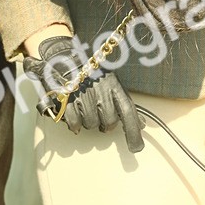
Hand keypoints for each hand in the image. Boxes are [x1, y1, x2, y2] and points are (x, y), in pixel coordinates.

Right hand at [23, 36, 144, 153]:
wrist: (63, 57)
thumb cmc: (89, 71)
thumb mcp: (111, 83)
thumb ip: (124, 104)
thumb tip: (141, 124)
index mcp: (113, 85)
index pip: (128, 111)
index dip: (133, 132)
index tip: (136, 148)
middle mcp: (100, 91)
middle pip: (109, 122)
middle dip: (104, 123)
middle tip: (98, 112)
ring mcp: (83, 96)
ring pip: (91, 125)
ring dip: (88, 120)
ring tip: (84, 106)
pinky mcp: (67, 101)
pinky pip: (75, 124)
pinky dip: (74, 123)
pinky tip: (74, 112)